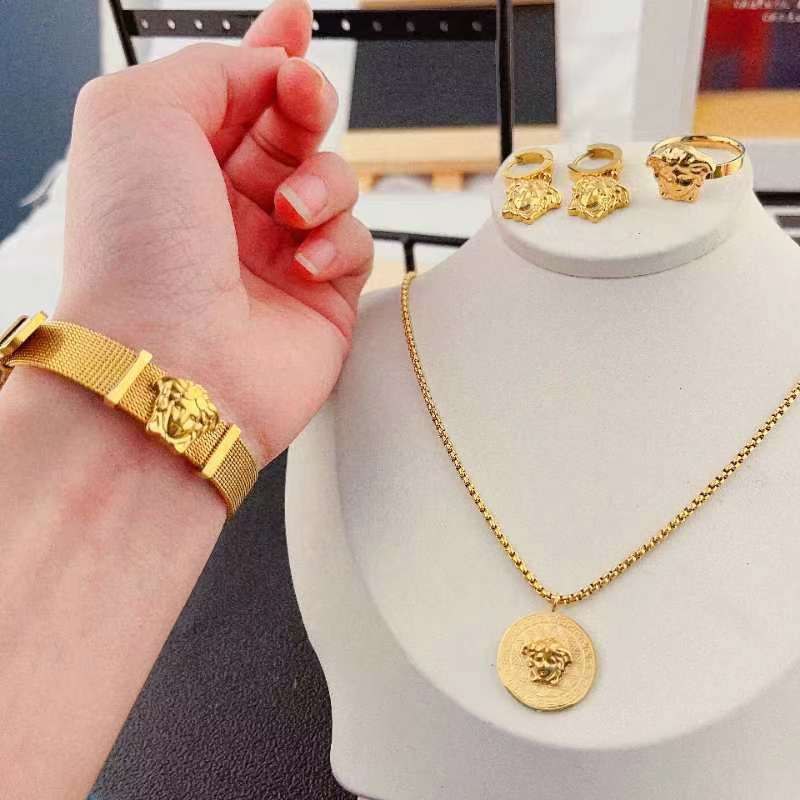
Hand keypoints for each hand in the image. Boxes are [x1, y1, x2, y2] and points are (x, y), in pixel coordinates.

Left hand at [58, 0, 371, 465]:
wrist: (172, 367)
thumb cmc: (139, 251)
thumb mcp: (138, 112)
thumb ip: (210, 68)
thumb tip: (267, 69)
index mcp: (176, 161)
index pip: (235, 92)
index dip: (270, 53)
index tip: (297, 22)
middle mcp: (226, 205)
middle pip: (293, 127)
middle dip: (306, 101)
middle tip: (303, 100)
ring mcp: (275, 252)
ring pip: (336, 181)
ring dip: (321, 183)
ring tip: (287, 214)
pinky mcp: (320, 296)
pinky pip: (356, 244)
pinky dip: (336, 244)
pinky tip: (302, 266)